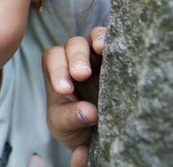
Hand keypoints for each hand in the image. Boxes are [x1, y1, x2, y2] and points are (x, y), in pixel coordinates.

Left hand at [42, 27, 105, 166]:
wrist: (95, 136)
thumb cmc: (73, 125)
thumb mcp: (64, 126)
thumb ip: (71, 118)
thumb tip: (89, 113)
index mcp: (57, 70)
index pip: (53, 58)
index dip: (58, 69)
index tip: (65, 90)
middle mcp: (76, 59)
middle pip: (73, 44)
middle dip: (76, 57)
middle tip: (81, 75)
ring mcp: (99, 58)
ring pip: (94, 36)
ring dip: (96, 40)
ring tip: (100, 49)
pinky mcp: (120, 60)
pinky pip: (116, 42)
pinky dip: (116, 40)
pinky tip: (119, 49)